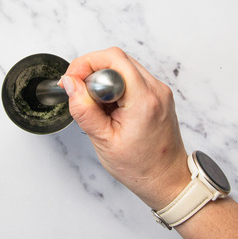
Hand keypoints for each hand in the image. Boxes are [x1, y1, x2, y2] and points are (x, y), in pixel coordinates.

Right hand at [60, 47, 190, 208]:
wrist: (167, 179)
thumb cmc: (140, 167)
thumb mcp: (103, 140)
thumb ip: (84, 108)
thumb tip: (70, 83)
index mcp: (144, 99)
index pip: (113, 59)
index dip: (87, 64)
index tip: (73, 80)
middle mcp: (156, 90)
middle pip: (117, 59)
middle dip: (93, 71)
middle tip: (81, 94)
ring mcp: (160, 90)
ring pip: (124, 67)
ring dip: (104, 80)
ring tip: (98, 107)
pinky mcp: (158, 94)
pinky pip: (131, 78)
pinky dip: (116, 87)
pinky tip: (111, 109)